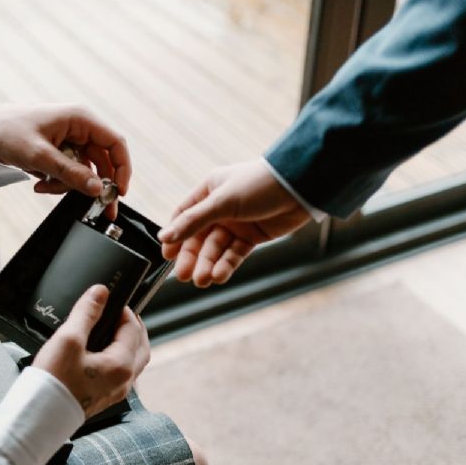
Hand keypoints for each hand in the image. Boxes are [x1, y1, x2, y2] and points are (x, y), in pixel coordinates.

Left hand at [0, 104, 130, 218]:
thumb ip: (70, 173)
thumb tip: (98, 189)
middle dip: (95, 186)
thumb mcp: (39, 156)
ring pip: (85, 172)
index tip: (118, 192)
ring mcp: (71, 141)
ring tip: (44, 187)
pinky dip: (58, 183)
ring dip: (68, 186)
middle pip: (103, 162)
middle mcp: (80, 128)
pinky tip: (39, 183)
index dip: (122, 169)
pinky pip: (70, 173)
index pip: (115, 143)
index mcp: (80, 119)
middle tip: (100, 210)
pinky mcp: (61, 152)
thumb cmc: (8, 132)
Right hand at [33, 285, 149, 417]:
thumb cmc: (53, 382)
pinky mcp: (104, 398)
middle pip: (141, 346)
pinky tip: (102, 352)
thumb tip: (100, 292)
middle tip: (119, 312)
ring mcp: (115, 392)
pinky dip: (120, 357)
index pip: (132, 328)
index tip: (109, 299)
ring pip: (134, 361)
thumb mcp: (69, 339)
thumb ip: (87, 313)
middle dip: (133, 326)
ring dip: (129, 342)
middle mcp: (124, 381)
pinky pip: (122, 373)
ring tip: (112, 329)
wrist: (39, 416)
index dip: (123, 310)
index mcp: (121, 365)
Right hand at [157, 160, 311, 287]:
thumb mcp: (222, 201)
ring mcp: (236, 223)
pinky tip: (219, 276)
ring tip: (203, 280)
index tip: (167, 255)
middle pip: (199, 237)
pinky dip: (226, 265)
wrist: (300, 187)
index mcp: (209, 191)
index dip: (175, 235)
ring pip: (216, 249)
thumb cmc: (259, 184)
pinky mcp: (252, 236)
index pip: (183, 216)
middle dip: (192, 257)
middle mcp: (220, 208)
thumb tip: (164, 236)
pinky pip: (234, 254)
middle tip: (184, 276)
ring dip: (208, 264)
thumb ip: (193, 221)